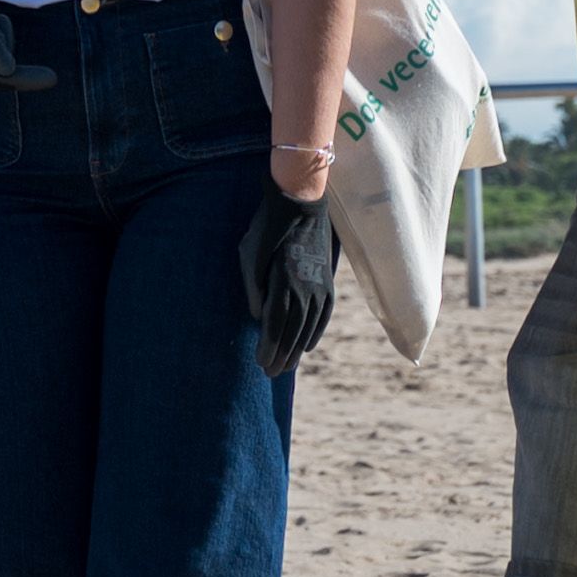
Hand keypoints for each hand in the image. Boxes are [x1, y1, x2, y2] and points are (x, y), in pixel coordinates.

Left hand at [238, 183, 337, 374]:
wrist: (301, 203)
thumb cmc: (268, 227)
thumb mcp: (250, 253)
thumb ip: (252, 288)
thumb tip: (256, 317)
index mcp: (283, 282)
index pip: (275, 324)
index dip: (268, 346)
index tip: (260, 362)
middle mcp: (305, 287)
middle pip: (293, 331)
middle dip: (281, 355)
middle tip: (271, 373)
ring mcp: (319, 285)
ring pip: (309, 326)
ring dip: (297, 349)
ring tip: (287, 366)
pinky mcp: (327, 280)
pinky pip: (324, 314)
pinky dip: (316, 332)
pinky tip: (308, 347)